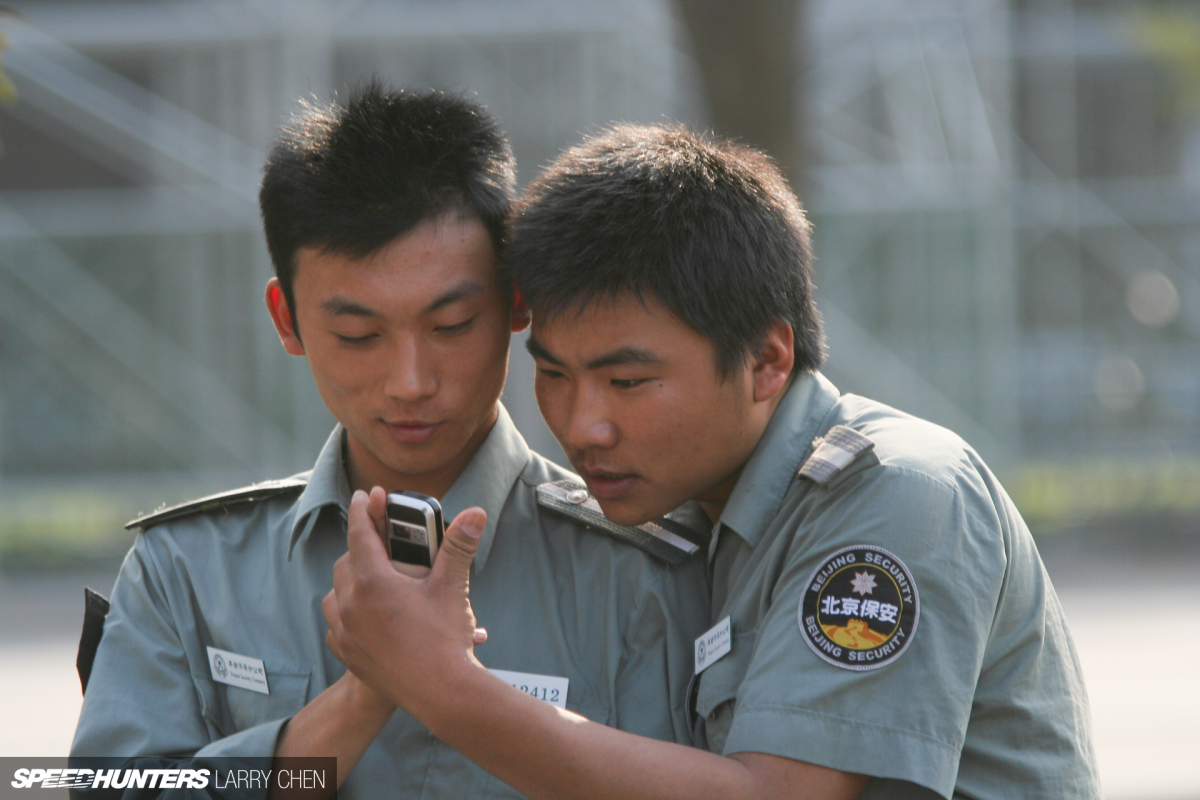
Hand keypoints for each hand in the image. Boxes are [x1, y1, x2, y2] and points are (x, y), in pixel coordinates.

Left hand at [323, 487, 487, 712]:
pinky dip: (347, 611)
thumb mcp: (453, 586)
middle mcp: (350, 604)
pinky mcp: (346, 654)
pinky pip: (336, 623)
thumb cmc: (446, 638)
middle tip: (382, 540)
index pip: (361, 533)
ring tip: (373, 577)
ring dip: (350, 580)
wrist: (441, 693)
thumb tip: (474, 513)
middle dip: (362, 546)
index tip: (365, 495)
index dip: (364, 510)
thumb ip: (458, 545)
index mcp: (373, 581)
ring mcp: (345, 631)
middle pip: (347, 561)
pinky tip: (366, 613)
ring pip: (335, 593)